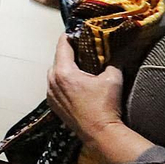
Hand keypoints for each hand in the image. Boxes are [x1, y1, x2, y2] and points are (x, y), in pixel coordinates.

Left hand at [45, 38, 153, 163]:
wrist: (99, 132)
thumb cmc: (104, 106)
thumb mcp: (112, 78)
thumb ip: (112, 62)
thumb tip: (114, 54)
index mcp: (63, 72)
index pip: (63, 46)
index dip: (70, 36)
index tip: (76, 31)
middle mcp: (52, 81)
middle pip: (57, 59)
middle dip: (68, 52)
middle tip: (82, 48)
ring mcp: (50, 94)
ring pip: (54, 73)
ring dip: (64, 67)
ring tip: (79, 66)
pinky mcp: (53, 104)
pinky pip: (54, 86)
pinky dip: (62, 81)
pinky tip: (75, 83)